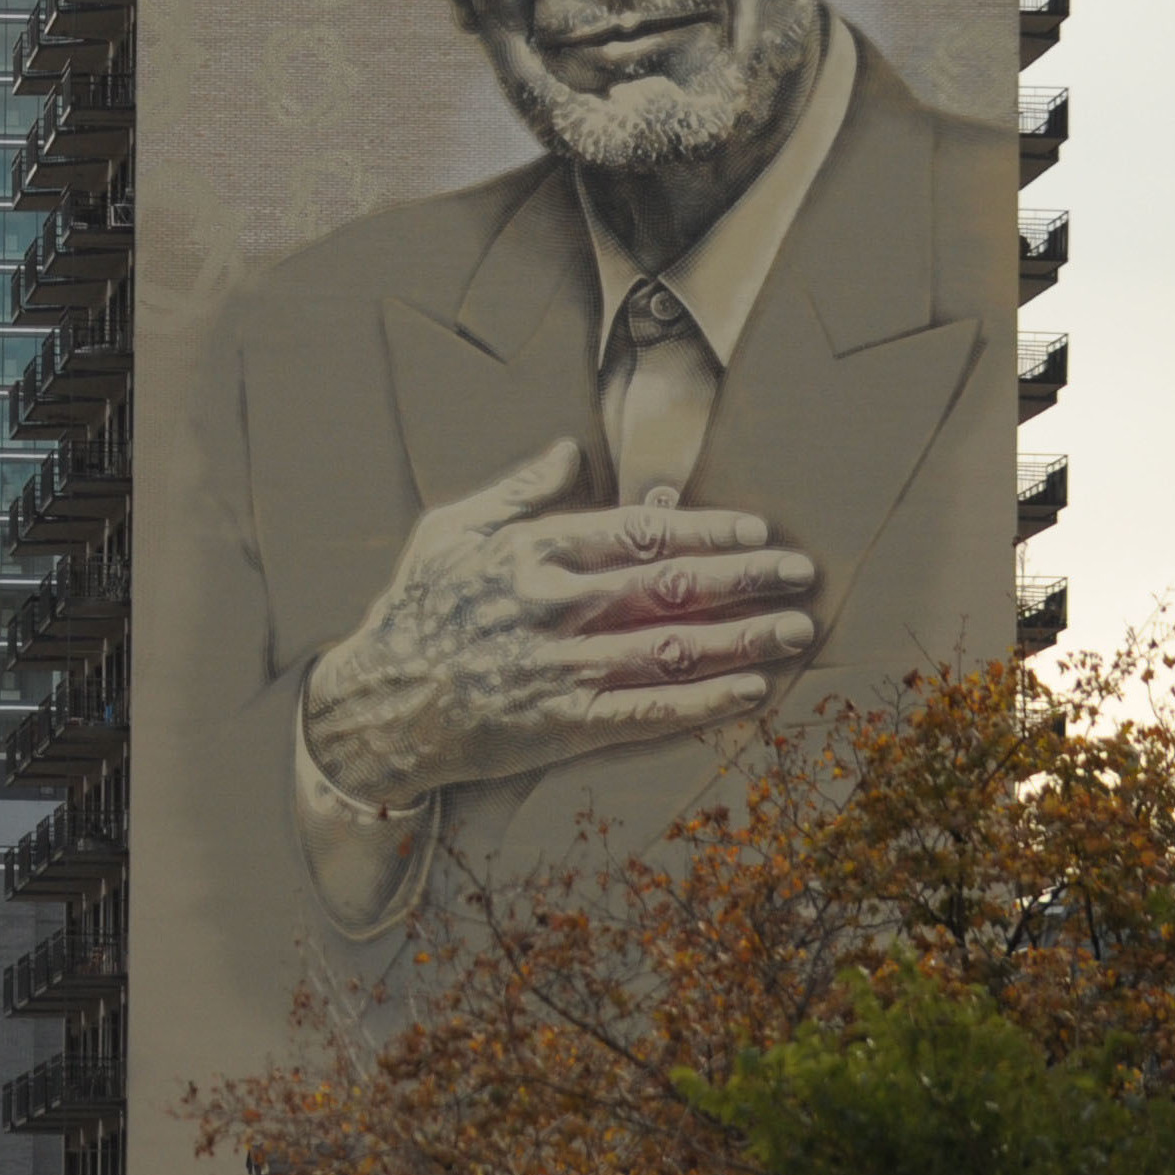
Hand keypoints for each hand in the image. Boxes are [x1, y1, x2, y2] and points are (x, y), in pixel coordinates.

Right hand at [300, 437, 816, 809]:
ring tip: (796, 628)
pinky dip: (705, 702)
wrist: (373, 706)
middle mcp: (554, 605)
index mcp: (532, 551)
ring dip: (743, 636)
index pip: (639, 532)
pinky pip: (648, 713)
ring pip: (672, 647)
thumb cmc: (412, 612)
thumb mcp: (451, 531)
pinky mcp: (559, 725)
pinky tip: (751, 691)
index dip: (707, 529)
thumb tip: (571, 448)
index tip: (756, 531)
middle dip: (746, 577)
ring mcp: (559, 667)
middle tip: (801, 574)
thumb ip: (518, 490)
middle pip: (671, 585)